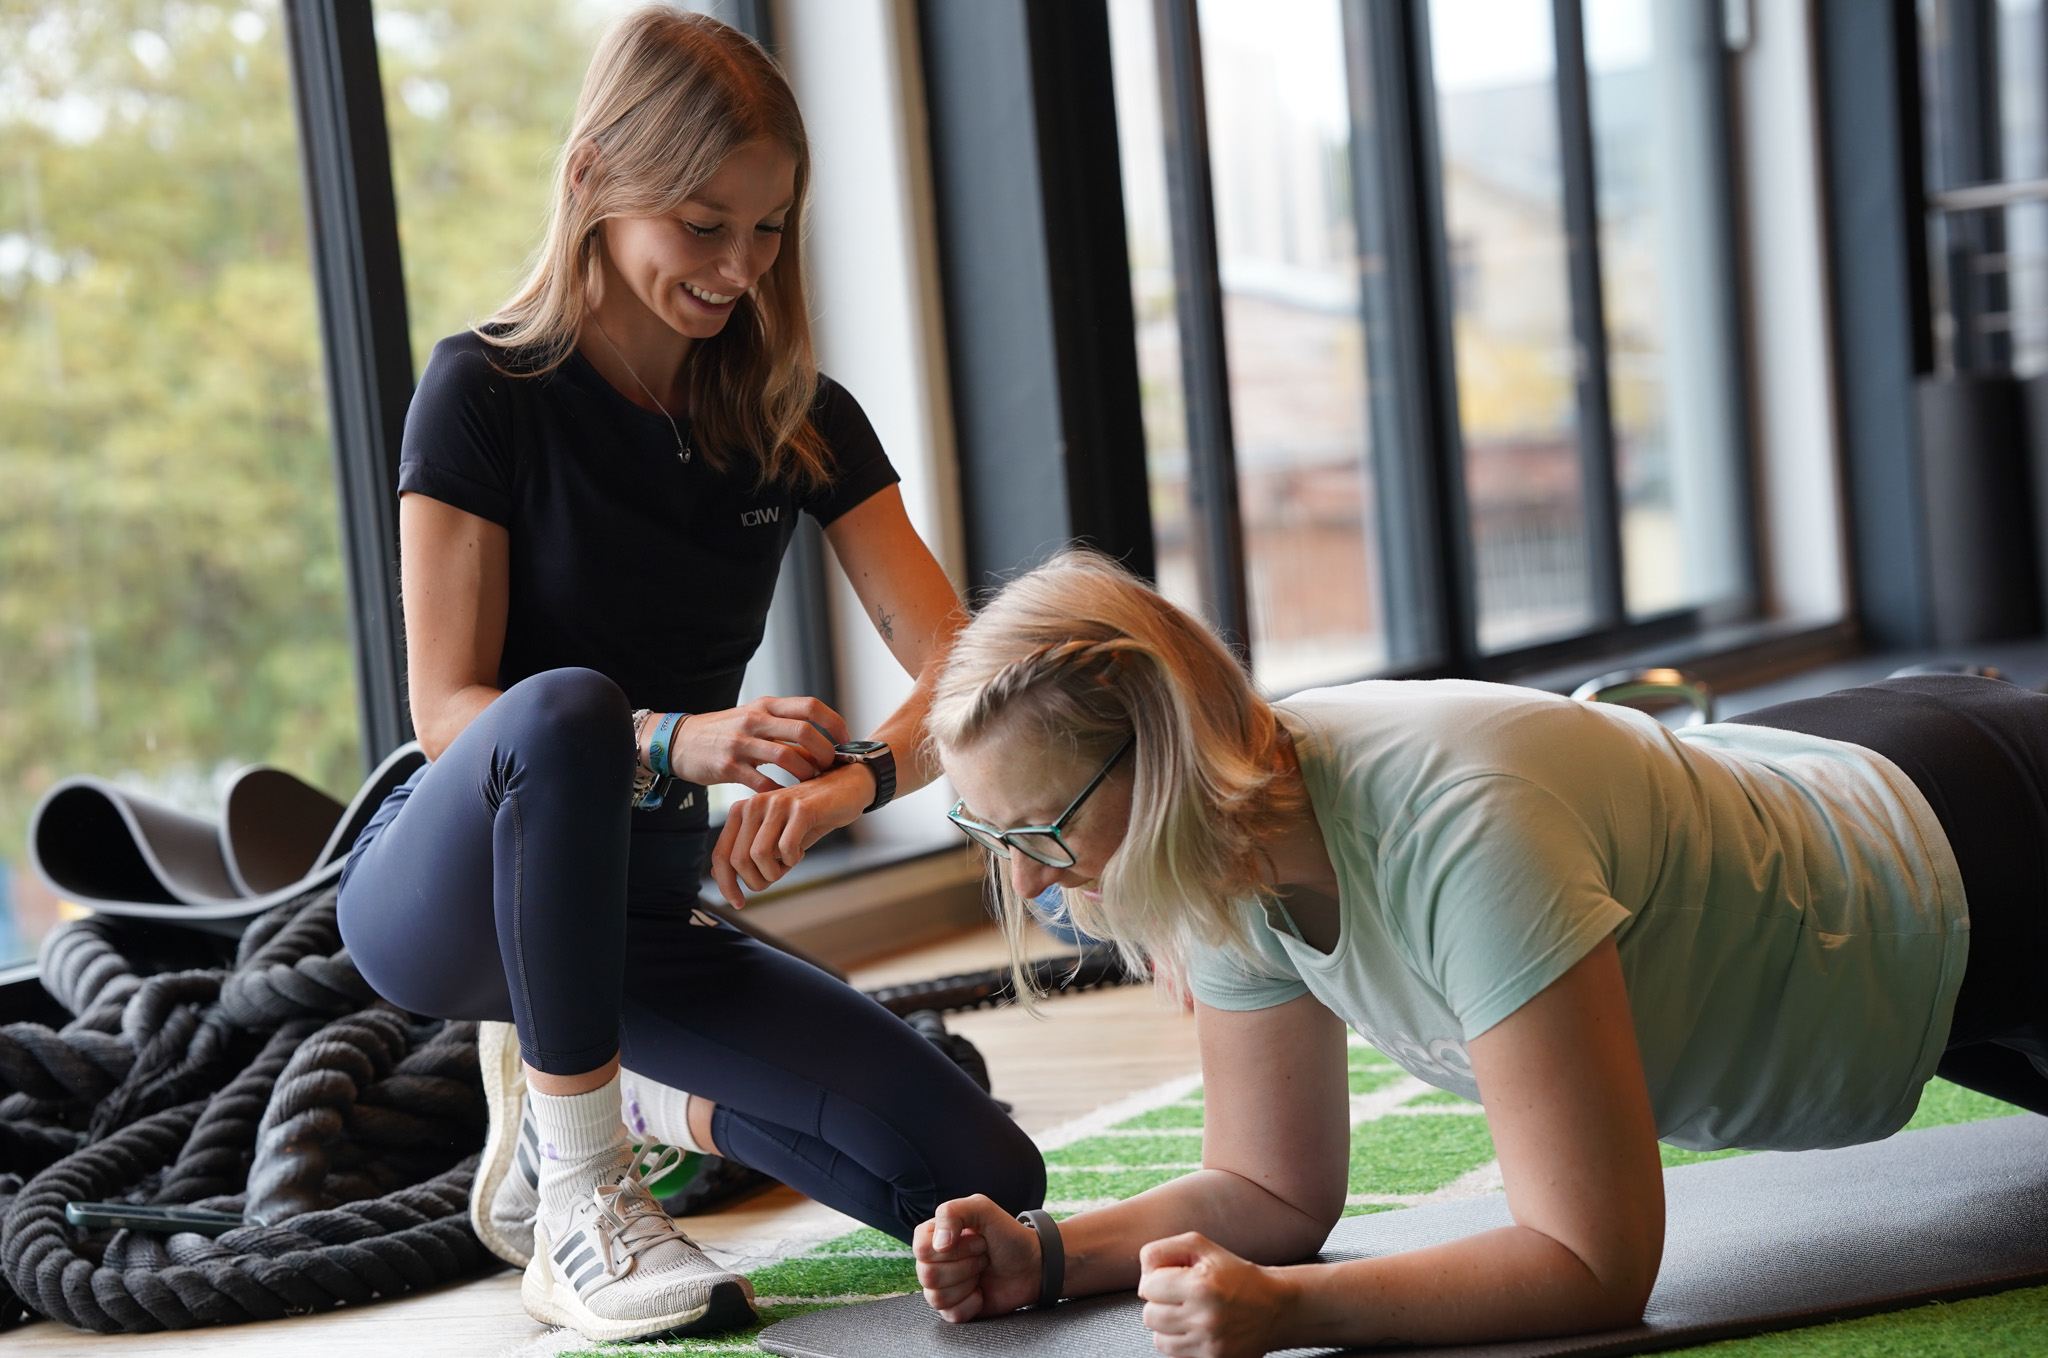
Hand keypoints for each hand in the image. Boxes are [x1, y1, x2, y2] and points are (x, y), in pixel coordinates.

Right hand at [665, 696, 849, 791]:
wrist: (680, 741)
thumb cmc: (725, 732)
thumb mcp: (754, 718)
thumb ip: (784, 726)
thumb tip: (821, 740)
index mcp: (767, 706)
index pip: (811, 706)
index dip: (834, 724)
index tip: (845, 741)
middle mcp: (756, 720)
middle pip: (805, 731)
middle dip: (825, 752)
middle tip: (831, 767)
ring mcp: (741, 743)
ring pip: (787, 757)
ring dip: (807, 774)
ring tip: (812, 784)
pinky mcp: (728, 766)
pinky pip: (762, 782)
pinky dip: (779, 792)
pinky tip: (786, 798)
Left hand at [709, 764, 871, 906]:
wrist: (844, 790)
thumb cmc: (808, 817)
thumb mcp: (773, 836)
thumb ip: (747, 851)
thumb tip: (718, 874)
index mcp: (742, 810)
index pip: (721, 854)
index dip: (726, 884)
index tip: (738, 902)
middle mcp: (754, 804)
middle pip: (738, 860)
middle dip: (756, 881)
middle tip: (774, 880)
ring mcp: (777, 804)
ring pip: (759, 855)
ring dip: (775, 872)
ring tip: (788, 864)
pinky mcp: (801, 808)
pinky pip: (786, 848)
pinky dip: (793, 860)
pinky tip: (801, 852)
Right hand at [913, 1195, 1046, 1322]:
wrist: (1033, 1265)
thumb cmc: (1008, 1235)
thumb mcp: (983, 1209)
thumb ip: (952, 1213)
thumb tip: (938, 1245)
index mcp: (933, 1235)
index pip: (921, 1249)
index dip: (953, 1248)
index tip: (977, 1239)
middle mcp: (933, 1261)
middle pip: (928, 1275)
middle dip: (965, 1265)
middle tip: (983, 1256)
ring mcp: (942, 1287)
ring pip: (936, 1297)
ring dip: (968, 1284)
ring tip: (982, 1271)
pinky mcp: (954, 1308)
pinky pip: (950, 1315)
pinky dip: (971, 1304)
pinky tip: (982, 1292)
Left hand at [1138, 1233, 1293, 1357]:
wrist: (1274, 1308)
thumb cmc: (1234, 1274)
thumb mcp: (1201, 1247)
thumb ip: (1163, 1250)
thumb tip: (1142, 1277)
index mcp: (1201, 1285)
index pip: (1147, 1287)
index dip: (1157, 1280)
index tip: (1174, 1278)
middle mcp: (1205, 1318)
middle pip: (1149, 1315)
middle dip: (1161, 1303)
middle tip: (1182, 1296)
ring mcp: (1209, 1344)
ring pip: (1158, 1339)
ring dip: (1168, 1326)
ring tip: (1189, 1313)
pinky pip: (1174, 1355)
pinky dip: (1179, 1342)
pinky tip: (1196, 1329)